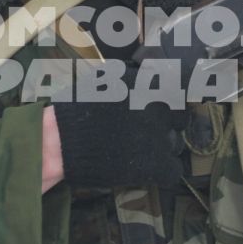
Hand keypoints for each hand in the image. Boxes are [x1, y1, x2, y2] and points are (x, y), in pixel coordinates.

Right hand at [49, 62, 186, 189]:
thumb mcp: (104, 79)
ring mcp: (159, 138)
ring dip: (163, 148)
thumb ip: (129, 77)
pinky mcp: (155, 165)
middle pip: (180, 118)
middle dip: (168, 124)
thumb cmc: (76, 108)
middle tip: (149, 130)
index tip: (161, 104)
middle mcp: (159, 110)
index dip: (170, 98)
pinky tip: (149, 170)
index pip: (178, 88)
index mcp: (149, 87)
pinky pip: (172, 171)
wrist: (62, 142)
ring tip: (144, 152)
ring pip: (175, 145)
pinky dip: (163, 172)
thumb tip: (144, 71)